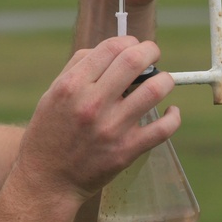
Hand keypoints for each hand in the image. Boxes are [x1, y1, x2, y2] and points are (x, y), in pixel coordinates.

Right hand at [14, 37, 179, 204]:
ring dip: (166, 80)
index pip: (111, 48)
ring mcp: (111, 128)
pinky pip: (164, 128)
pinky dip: (174, 116)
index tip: (134, 45)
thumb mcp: (51, 95)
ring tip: (163, 82)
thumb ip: (77, 68)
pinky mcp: (126, 150)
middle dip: (151, 51)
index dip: (129, 41)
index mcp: (71, 86)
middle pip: (135, 61)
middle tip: (153, 55)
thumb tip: (111, 50)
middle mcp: (92, 104)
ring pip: (156, 89)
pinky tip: (171, 112)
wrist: (46, 180)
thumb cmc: (48, 134)